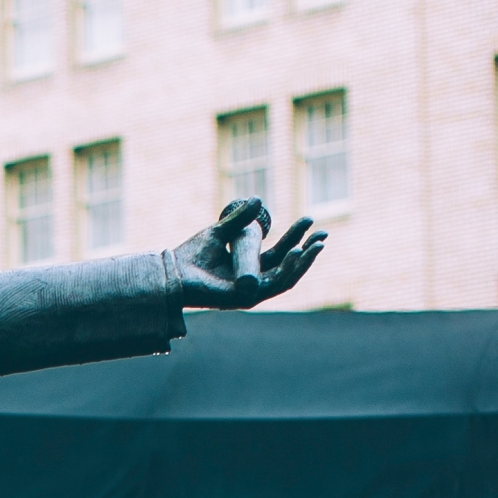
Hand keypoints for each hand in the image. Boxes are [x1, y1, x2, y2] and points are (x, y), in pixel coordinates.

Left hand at [172, 198, 326, 308]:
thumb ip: (240, 218)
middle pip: (289, 267)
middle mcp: (254, 281)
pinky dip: (288, 271)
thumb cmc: (192, 255)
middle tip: (323, 233)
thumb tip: (259, 200)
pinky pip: (274, 285)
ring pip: (286, 278)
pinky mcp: (247, 298)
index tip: (309, 220)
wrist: (175, 272)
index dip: (296, 237)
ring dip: (304, 262)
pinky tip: (297, 254)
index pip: (280, 253)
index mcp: (250, 267)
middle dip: (308, 251)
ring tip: (316, 244)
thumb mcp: (221, 231)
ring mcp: (252, 291)